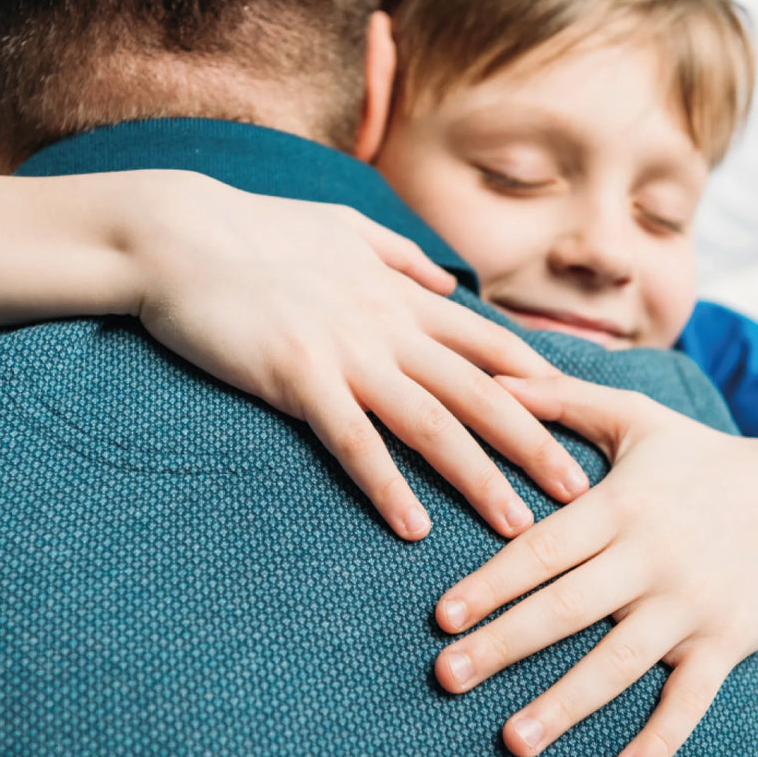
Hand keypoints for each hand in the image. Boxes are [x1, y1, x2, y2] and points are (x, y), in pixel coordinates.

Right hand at [127, 172, 588, 539]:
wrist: (178, 234)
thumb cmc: (256, 233)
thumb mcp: (342, 227)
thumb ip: (400, 255)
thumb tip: (445, 279)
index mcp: (400, 293)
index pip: (489, 345)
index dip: (541, 387)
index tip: (579, 426)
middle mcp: (387, 324)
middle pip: (480, 391)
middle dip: (535, 443)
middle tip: (579, 493)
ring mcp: (345, 351)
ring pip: (432, 422)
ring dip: (478, 477)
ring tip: (516, 526)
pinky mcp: (297, 377)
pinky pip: (353, 441)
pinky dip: (386, 486)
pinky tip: (413, 528)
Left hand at [433, 375, 757, 756]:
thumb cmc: (700, 459)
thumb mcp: (635, 418)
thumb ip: (561, 397)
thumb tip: (491, 377)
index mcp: (622, 507)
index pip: (543, 551)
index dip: (491, 584)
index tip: (443, 617)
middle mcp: (652, 560)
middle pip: (566, 610)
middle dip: (503, 645)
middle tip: (446, 678)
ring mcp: (691, 607)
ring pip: (618, 662)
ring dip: (564, 704)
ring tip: (513, 739)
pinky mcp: (726, 644)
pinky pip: (690, 700)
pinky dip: (659, 739)